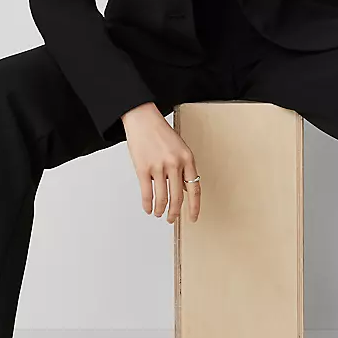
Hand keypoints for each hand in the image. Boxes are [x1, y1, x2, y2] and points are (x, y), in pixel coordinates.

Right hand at [121, 102, 201, 222]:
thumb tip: (185, 189)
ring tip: (159, 214)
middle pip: (177, 197)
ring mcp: (158, 166)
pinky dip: (148, 204)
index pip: (194, 189)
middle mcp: (175, 163)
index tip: (193, 217)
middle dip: (175, 212)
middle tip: (172, 219)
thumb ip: (184, 168)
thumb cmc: (160, 132)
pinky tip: (148, 208)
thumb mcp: (180, 148)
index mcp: (187, 158)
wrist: (142, 119)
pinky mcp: (143, 168)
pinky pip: (147, 193)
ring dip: (161, 210)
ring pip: (162, 198)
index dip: (194, 206)